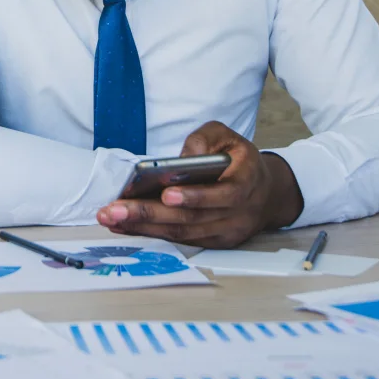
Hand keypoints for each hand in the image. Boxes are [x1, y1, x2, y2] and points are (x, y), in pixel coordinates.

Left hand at [95, 121, 303, 248]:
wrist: (266, 192)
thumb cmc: (239, 160)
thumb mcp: (227, 136)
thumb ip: (205, 139)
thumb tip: (181, 158)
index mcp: (246, 181)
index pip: (223, 194)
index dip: (195, 196)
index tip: (166, 194)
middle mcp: (238, 213)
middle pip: (191, 219)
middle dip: (149, 214)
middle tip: (114, 210)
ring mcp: (226, 232)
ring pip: (181, 233)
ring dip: (143, 227)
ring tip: (111, 218)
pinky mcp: (213, 242)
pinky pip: (180, 241)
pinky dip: (151, 233)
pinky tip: (125, 225)